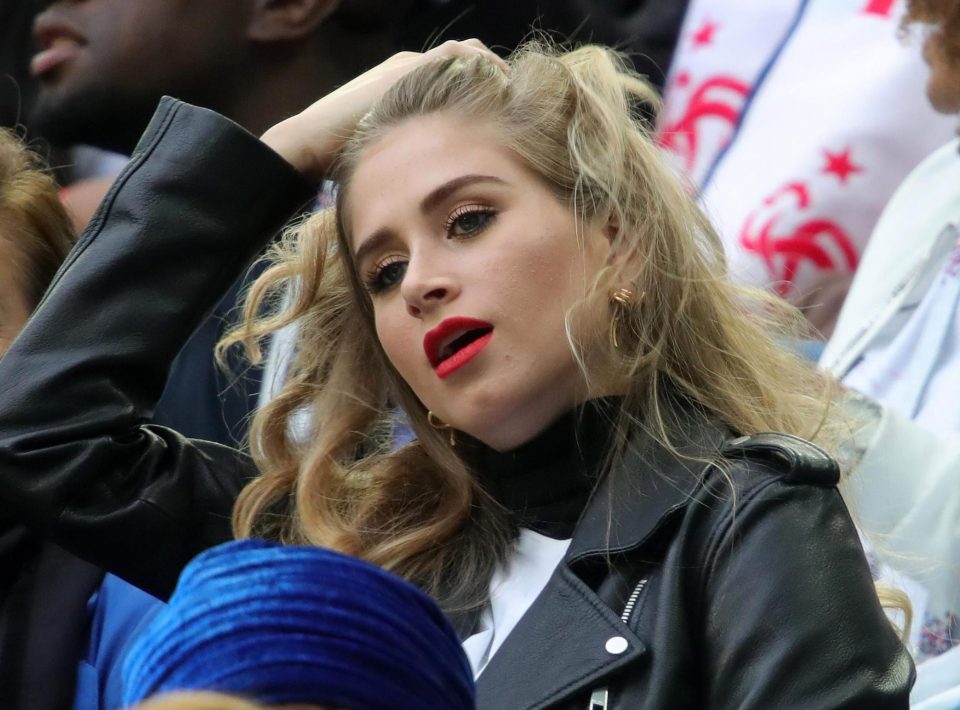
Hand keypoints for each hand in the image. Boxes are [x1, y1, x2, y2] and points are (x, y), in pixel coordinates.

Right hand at [262, 39, 505, 180]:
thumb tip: (430, 181)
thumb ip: (410, 151)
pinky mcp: (408, 69)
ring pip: (467, 51)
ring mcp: (408, 64)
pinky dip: (484, 68)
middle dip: (494, 75)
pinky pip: (460, 57)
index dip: (483, 86)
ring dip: (494, 69)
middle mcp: (408, 65)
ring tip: (513, 95)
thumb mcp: (386, 151)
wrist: (311, 143)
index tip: (502, 111)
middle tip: (514, 103)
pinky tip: (500, 91)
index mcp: (404, 81)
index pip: (456, 70)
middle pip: (468, 55)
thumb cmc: (341, 157)